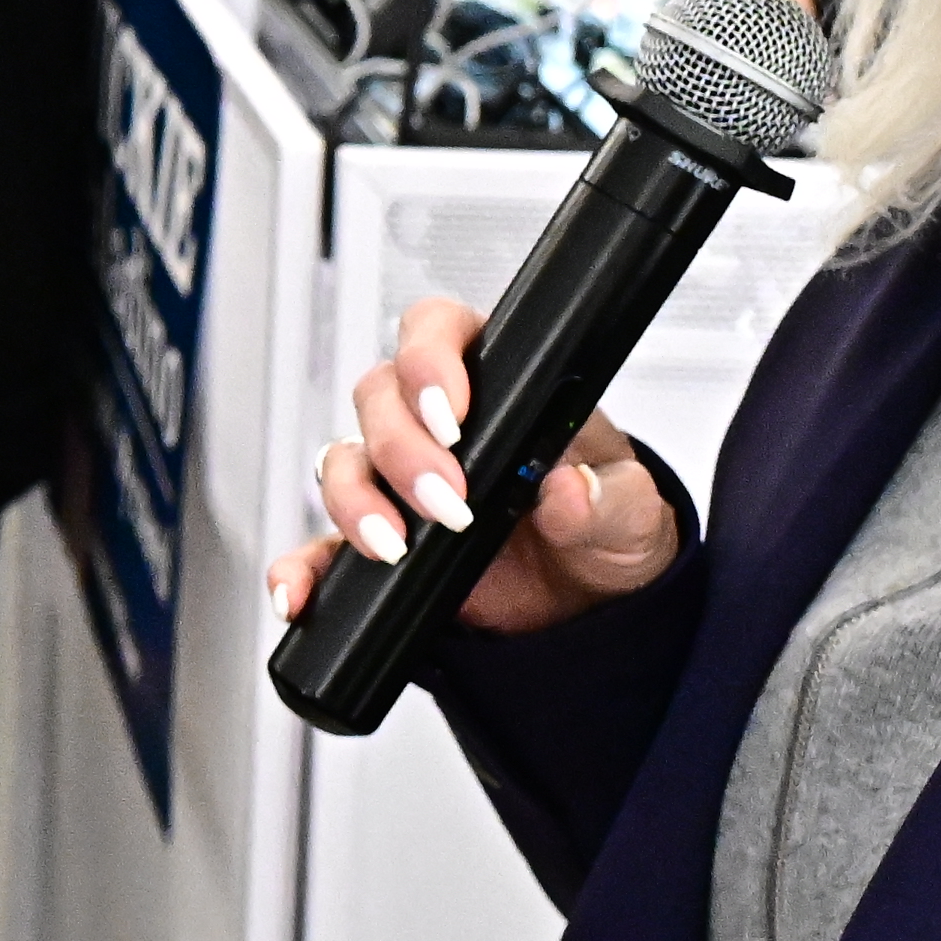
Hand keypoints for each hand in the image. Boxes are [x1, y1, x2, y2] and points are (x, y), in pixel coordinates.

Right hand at [254, 296, 677, 635]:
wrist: (590, 607)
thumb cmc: (607, 530)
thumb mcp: (634, 514)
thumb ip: (610, 499)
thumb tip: (569, 490)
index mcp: (498, 386)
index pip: (439, 332)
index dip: (429, 360)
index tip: (451, 412)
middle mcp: (436, 423)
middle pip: (378, 395)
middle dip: (401, 445)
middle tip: (444, 497)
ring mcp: (399, 480)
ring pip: (343, 458)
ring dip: (357, 499)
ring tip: (398, 546)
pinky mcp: (381, 539)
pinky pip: (321, 543)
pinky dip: (307, 566)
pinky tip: (310, 587)